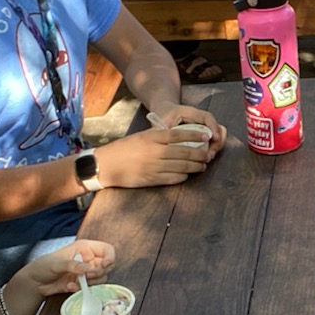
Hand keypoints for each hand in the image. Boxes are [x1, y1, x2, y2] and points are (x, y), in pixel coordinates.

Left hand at [19, 238, 116, 295]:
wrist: (35, 282)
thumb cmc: (43, 266)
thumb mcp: (56, 263)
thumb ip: (72, 265)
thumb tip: (87, 268)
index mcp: (85, 248)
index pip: (107, 249)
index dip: (110, 256)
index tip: (105, 265)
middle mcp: (89, 259)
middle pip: (107, 266)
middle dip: (98, 272)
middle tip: (87, 276)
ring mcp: (86, 273)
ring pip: (101, 278)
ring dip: (91, 282)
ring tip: (75, 282)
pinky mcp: (83, 284)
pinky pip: (90, 288)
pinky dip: (82, 289)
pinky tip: (69, 286)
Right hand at [95, 126, 212, 188]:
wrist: (107, 165)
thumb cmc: (124, 148)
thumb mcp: (142, 136)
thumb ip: (159, 137)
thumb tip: (180, 138)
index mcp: (153, 137)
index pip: (179, 134)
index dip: (195, 134)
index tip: (206, 135)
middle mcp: (156, 152)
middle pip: (185, 152)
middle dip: (200, 154)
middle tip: (207, 154)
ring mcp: (155, 167)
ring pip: (183, 167)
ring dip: (195, 166)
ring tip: (202, 166)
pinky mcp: (153, 179)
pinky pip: (174, 178)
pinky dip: (183, 176)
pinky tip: (187, 174)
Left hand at [151, 104, 227, 156]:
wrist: (165, 111)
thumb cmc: (164, 115)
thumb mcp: (162, 121)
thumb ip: (164, 130)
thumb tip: (167, 143)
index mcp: (191, 112)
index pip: (207, 117)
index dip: (213, 126)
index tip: (214, 138)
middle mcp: (201, 119)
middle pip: (218, 128)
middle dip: (217, 142)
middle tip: (210, 155)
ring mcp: (204, 127)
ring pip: (218, 135)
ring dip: (216, 147)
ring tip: (207, 158)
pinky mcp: (204, 134)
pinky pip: (213, 141)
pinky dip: (212, 149)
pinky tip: (205, 158)